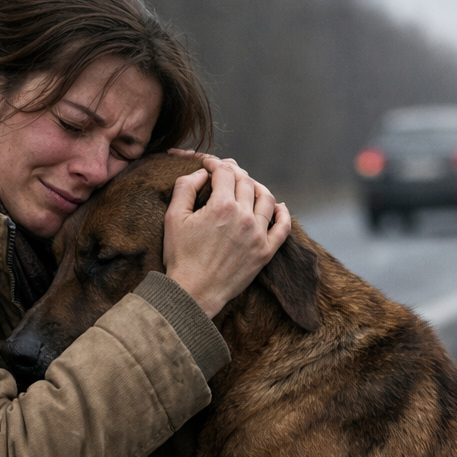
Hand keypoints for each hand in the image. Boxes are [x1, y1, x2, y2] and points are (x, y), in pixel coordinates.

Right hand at [163, 155, 291, 317]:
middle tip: (225, 173)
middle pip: (246, 182)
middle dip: (234, 172)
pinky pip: (283, 227)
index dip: (215, 163)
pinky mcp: (265, 252)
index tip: (208, 165)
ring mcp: (258, 235)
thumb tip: (202, 174)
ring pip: (266, 198)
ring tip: (248, 186)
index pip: (225, 172)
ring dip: (257, 187)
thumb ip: (185, 187)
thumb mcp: (173, 218)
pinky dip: (283, 213)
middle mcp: (244, 217)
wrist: (193, 293)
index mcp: (222, 206)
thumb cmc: (181, 257)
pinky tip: (278, 206)